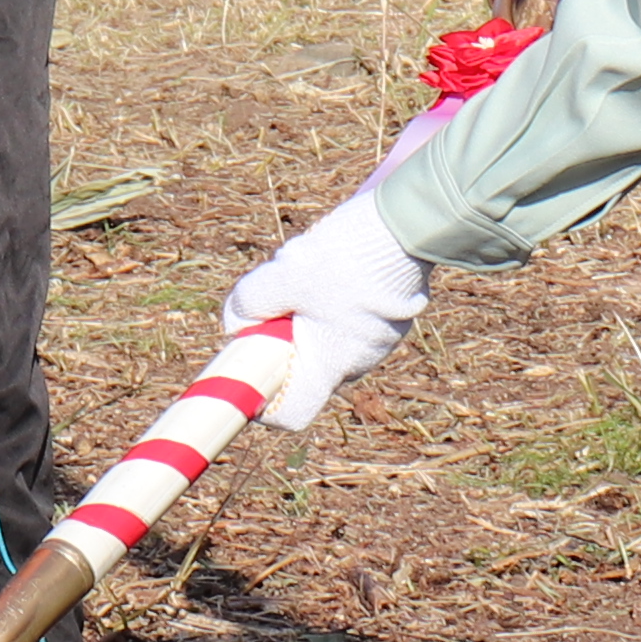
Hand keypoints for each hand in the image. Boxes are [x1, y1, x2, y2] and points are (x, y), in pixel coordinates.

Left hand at [223, 191, 429, 427]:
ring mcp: (379, 340)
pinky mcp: (392, 316)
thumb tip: (235, 322)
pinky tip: (334, 266)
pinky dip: (332, 301)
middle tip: (277, 299)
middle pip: (306, 367)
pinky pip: (348, 320)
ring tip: (308, 271)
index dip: (265, 401)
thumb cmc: (343, 260)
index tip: (251, 370)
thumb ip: (249, 303)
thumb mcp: (280, 276)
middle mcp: (358, 362)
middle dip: (282, 338)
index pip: (292, 413)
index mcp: (330, 366)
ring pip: (326, 338)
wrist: (405, 228)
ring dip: (307, 314)